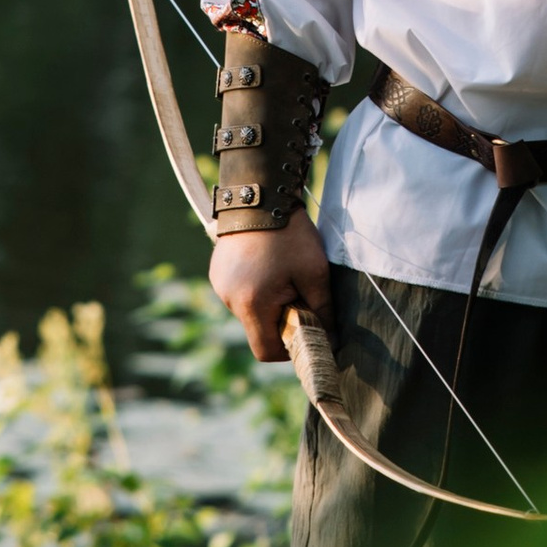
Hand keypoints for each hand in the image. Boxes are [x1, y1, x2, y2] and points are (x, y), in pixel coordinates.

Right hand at [209, 209, 330, 363]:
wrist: (260, 194)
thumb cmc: (290, 235)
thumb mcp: (315, 272)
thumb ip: (323, 310)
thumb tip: (329, 338)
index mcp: (252, 304)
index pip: (266, 351)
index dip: (288, 349)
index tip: (305, 330)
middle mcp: (229, 299)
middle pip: (258, 330)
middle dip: (280, 320)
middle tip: (298, 292)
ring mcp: (220, 285)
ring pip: (248, 312)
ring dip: (267, 303)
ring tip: (281, 273)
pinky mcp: (217, 273)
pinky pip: (238, 293)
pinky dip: (254, 289)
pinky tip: (266, 264)